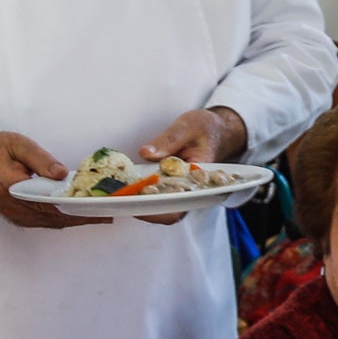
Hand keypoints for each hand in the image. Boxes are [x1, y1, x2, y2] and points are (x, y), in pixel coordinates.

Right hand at [0, 130, 99, 230]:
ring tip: (103, 213)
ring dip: (77, 219)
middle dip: (83, 216)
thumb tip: (63, 174)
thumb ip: (40, 159)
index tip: (95, 206)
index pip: (47, 202)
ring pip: (53, 222)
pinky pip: (48, 221)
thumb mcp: (17, 144)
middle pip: (54, 217)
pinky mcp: (21, 218)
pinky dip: (67, 218)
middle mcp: (14, 208)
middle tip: (109, 212)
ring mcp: (17, 216)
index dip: (73, 206)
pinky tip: (84, 214)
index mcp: (10, 188)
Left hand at [130, 107, 246, 223]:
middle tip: (121, 201)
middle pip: (170, 212)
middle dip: (145, 211)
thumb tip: (145, 153)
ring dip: (141, 204)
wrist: (217, 130)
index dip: (160, 208)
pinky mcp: (173, 185)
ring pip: (163, 208)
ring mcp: (183, 189)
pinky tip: (126, 187)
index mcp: (201, 176)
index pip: (182, 200)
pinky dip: (142, 194)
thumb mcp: (188, 126)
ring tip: (119, 196)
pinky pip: (159, 196)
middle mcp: (193, 188)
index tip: (138, 204)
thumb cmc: (206, 128)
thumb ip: (168, 140)